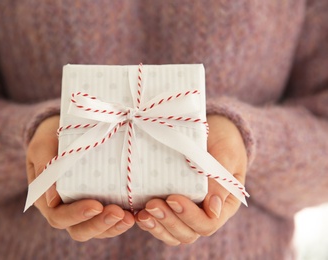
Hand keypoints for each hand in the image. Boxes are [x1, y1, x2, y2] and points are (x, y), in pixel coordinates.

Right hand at [26, 116, 134, 240]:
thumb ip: (45, 167)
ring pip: (97, 229)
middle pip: (80, 230)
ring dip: (114, 226)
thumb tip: (51, 199)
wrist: (62, 130)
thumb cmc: (50, 137)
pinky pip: (110, 219)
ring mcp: (83, 208)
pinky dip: (122, 219)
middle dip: (100, 225)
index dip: (76, 216)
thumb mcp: (42, 146)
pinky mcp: (101, 202)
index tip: (96, 206)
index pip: (59, 217)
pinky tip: (136, 213)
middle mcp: (64, 209)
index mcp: (47, 199)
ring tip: (130, 217)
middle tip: (119, 213)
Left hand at [136, 115, 247, 244]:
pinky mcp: (170, 205)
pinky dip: (149, 222)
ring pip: (172, 233)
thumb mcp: (227, 155)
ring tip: (143, 213)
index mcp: (223, 205)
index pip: (208, 224)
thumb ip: (221, 180)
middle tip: (152, 204)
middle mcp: (205, 213)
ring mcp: (186, 211)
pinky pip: (160, 224)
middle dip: (169, 221)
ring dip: (157, 226)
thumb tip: (214, 210)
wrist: (213, 131)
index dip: (190, 216)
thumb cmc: (224, 141)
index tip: (174, 198)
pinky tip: (137, 214)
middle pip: (188, 233)